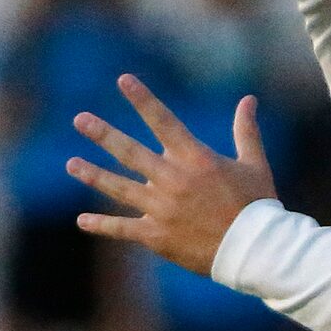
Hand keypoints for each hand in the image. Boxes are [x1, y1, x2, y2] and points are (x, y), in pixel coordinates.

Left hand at [70, 74, 276, 275]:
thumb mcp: (255, 164)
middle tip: (80, 119)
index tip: (124, 80)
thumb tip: (249, 99)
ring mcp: (161, 208)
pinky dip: (102, 226)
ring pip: (119, 188)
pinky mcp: (157, 235)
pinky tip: (82, 221)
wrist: (256, 251)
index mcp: (196, 159)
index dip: (143, 99)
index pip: (164, 122)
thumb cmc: (258, 206)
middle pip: (130, 152)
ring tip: (71, 164)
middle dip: (103, 134)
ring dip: (93, 175)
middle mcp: (173, 180)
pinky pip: (123, 228)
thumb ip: (246, 131)